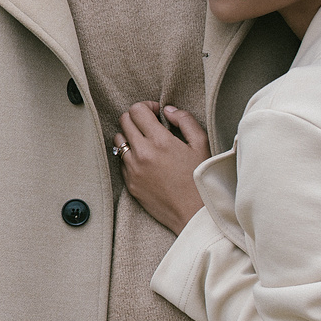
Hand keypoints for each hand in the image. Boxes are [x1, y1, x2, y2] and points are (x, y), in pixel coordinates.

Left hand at [118, 102, 207, 235]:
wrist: (194, 213)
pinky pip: (121, 160)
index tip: (157, 113)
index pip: (136, 110)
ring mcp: (133, 169)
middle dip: (137, 118)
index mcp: (159, 141)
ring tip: (147, 142)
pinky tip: (146, 160)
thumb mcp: (201, 143)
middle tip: (151, 125)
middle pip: (124, 121)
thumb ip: (184, 120)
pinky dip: (130, 155)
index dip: (146, 106)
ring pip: (118, 140)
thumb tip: (168, 110)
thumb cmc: (200, 178)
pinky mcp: (129, 183)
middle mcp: (141, 153)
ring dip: (130, 135)